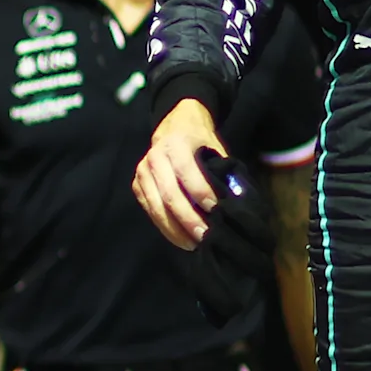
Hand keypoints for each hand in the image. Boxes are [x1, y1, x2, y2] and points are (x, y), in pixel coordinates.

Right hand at [131, 98, 228, 247]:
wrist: (174, 127)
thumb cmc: (199, 141)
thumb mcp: (215, 148)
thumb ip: (223, 173)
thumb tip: (234, 202)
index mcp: (176, 144)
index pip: (187, 172)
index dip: (201, 192)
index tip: (216, 211)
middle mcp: (155, 157)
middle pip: (170, 194)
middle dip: (188, 219)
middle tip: (205, 237)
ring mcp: (142, 172)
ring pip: (157, 207)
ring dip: (175, 229)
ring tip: (193, 244)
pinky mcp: (137, 185)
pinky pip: (150, 210)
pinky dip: (165, 227)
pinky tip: (180, 238)